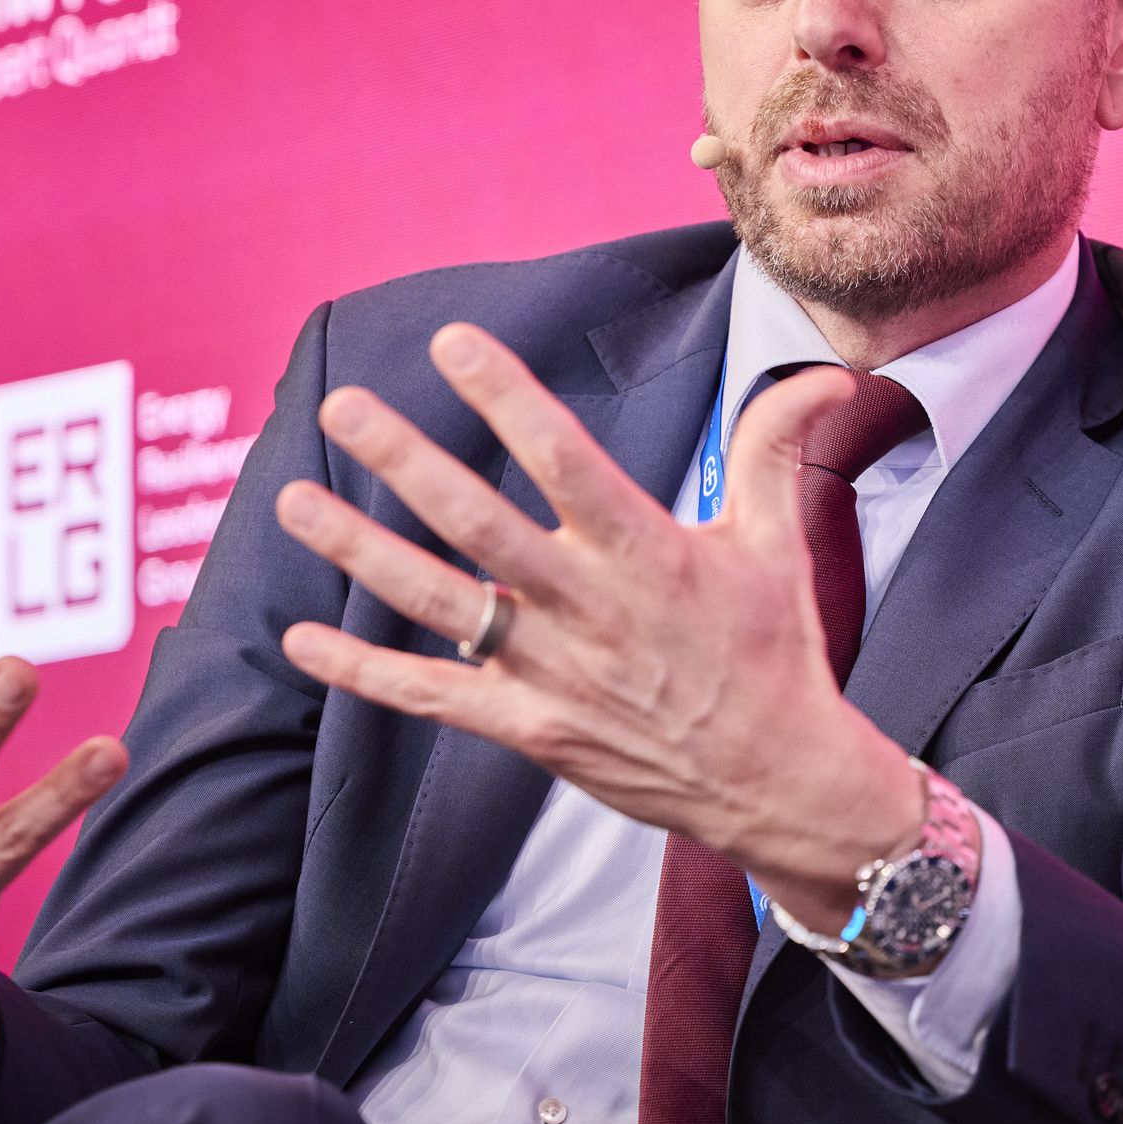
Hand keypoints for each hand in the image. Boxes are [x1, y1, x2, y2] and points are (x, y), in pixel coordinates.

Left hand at [272, 324, 923, 933]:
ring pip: (439, 604)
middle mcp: (592, 607)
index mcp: (650, 551)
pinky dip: (363, 672)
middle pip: (480, 523)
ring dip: (361, 550)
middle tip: (343, 405)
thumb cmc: (775, 651)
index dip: (507, 397)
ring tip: (295, 499)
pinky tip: (302, 639)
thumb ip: (776, 448)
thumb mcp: (779, 541)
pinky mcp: (531, 730)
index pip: (565, 458)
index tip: (452, 342)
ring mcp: (554, 673)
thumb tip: (827, 376)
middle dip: (406, 460)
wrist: (779, 781)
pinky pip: (433, 696)